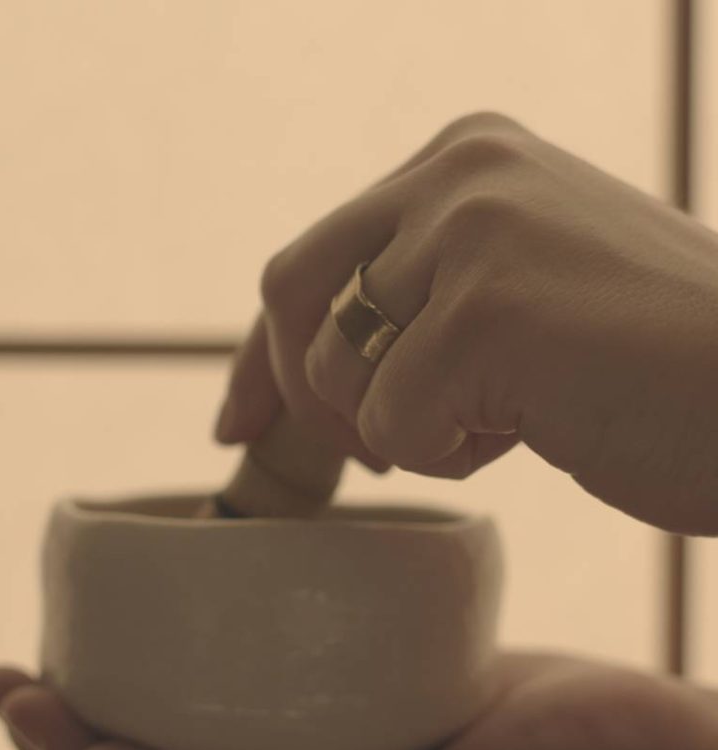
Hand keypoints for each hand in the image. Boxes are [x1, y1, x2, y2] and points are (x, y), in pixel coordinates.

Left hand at [215, 111, 717, 535]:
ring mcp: (472, 232)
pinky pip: (393, 422)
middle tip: (368, 454)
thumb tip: (307, 355)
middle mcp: (457, 172)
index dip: (257, 358)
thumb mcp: (516, 296)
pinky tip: (527, 432)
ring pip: (339, 371)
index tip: (235, 428)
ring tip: (499, 422)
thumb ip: (419, 296)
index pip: (307, 262)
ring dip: (402, 427)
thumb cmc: (649, 364)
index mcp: (462, 160)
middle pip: (289, 298)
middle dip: (303, 395)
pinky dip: (446, 453)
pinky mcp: (488, 311)